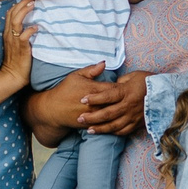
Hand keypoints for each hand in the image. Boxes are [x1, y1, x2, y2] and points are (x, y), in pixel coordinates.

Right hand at [0, 0, 35, 80]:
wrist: (12, 76)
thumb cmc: (16, 60)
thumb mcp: (16, 44)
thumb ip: (21, 34)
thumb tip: (32, 24)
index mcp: (7, 33)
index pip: (10, 14)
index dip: (18, 4)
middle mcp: (9, 35)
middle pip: (13, 14)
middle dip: (22, 3)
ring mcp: (14, 41)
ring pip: (16, 21)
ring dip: (25, 11)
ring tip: (33, 4)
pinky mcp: (21, 48)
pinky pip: (24, 36)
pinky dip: (30, 30)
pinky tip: (36, 27)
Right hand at [25, 64, 143, 142]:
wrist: (53, 109)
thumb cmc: (65, 90)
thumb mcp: (76, 75)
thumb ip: (92, 70)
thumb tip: (105, 63)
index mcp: (93, 89)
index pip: (113, 89)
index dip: (122, 88)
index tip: (129, 87)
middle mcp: (94, 103)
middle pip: (115, 103)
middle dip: (124, 101)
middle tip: (134, 99)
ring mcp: (92, 115)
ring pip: (111, 115)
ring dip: (121, 113)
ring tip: (129, 110)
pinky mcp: (90, 125)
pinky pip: (104, 125)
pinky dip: (113, 123)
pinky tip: (121, 121)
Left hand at [73, 69, 145, 136]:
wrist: (168, 94)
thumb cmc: (150, 81)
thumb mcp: (134, 75)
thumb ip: (120, 81)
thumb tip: (111, 84)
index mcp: (127, 92)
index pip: (108, 95)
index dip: (94, 98)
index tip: (82, 99)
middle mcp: (129, 105)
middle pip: (108, 113)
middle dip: (92, 117)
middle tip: (80, 118)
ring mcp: (134, 116)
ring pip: (114, 125)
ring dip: (100, 128)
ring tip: (89, 130)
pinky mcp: (138, 123)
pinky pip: (124, 130)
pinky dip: (114, 132)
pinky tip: (105, 132)